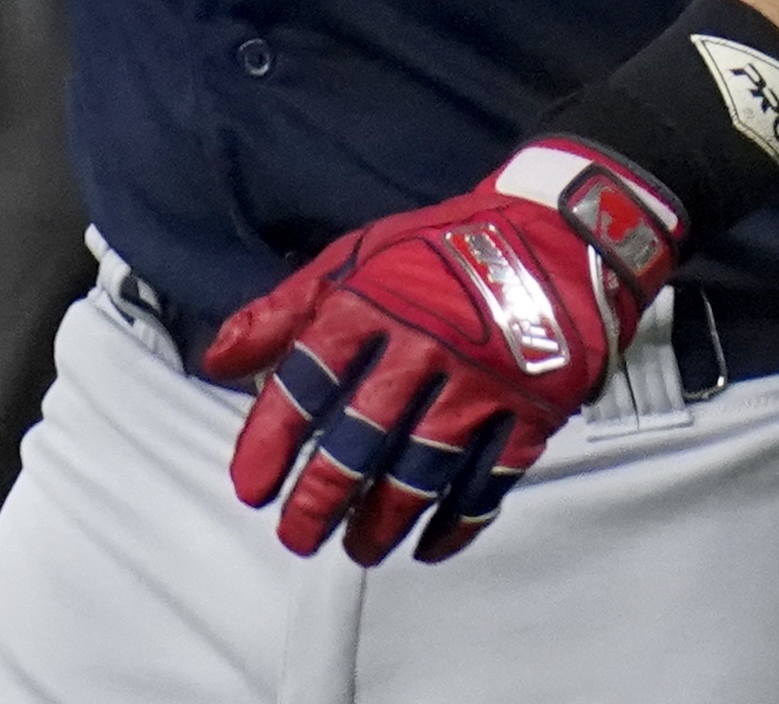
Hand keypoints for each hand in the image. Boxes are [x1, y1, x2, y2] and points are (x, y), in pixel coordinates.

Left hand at [201, 146, 681, 565]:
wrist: (560, 232)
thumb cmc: (444, 248)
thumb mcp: (356, 257)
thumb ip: (284, 311)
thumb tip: (218, 360)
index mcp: (371, 303)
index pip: (307, 380)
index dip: (272, 439)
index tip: (251, 488)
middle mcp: (423, 346)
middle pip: (360, 438)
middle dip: (321, 497)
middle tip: (296, 536)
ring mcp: (479, 382)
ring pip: (420, 471)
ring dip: (382, 520)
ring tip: (357, 547)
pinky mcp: (529, 410)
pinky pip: (487, 482)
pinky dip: (456, 523)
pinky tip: (428, 545)